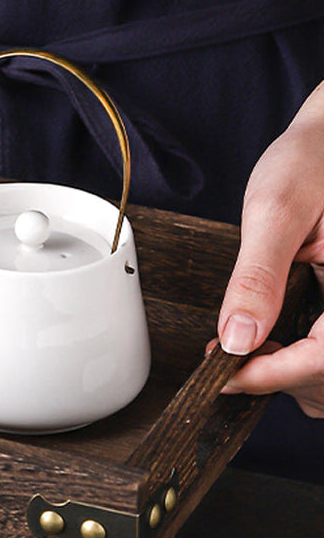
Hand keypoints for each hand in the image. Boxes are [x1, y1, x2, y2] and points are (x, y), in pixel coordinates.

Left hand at [217, 89, 323, 416]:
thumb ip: (257, 277)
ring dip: (295, 374)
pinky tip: (275, 342)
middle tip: (229, 358)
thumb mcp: (276, 211)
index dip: (273, 375)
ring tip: (249, 352)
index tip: (225, 376)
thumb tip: (237, 338)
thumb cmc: (312, 161)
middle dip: (280, 375)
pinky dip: (307, 359)